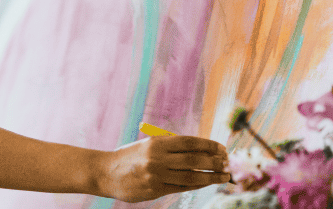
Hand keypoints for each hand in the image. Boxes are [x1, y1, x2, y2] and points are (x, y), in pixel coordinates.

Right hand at [97, 135, 228, 201]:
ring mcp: (157, 176)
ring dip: (210, 177)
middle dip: (214, 162)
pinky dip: (196, 184)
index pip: (189, 142)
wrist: (105, 172)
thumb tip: (198, 149)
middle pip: (193, 160)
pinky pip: (181, 187)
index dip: (208, 145)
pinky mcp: (155, 190)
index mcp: (157, 143)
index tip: (221, 148)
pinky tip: (206, 183)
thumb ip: (169, 146)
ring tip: (223, 176)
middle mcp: (158, 159)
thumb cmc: (129, 156)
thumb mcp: (147, 144)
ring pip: (190, 176)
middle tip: (227, 163)